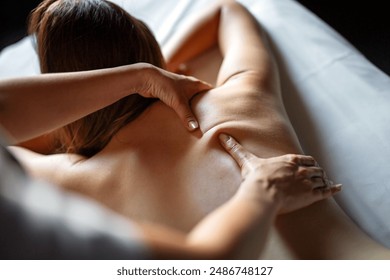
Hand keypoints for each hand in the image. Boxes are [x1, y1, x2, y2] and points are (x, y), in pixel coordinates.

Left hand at [139, 65, 211, 130]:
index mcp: (195, 84)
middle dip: (204, 107)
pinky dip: (182, 110)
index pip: (210, 91)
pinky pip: (180, 104)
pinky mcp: (170, 94)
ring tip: (197, 121)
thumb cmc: (165, 86)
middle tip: (209, 120)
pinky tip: (182, 119)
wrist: (146, 79)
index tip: (219, 110)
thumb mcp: (179, 103)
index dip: (215, 99)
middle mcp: (189, 85)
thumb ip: (187, 117)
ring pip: (190, 101)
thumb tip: (196, 131)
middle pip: (201, 97)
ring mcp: (179, 90)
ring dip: (192, 109)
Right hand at [219, 133, 341, 213]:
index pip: (304, 158)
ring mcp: (308, 182)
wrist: (262, 194)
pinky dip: (333, 189)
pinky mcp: (311, 195)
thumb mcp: (246, 160)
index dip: (308, 162)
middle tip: (317, 175)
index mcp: (289, 160)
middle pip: (315, 168)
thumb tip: (222, 136)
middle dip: (317, 172)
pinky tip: (338, 188)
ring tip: (326, 183)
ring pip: (321, 179)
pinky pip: (327, 191)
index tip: (309, 164)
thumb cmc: (256, 178)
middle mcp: (301, 169)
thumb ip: (235, 148)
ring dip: (323, 180)